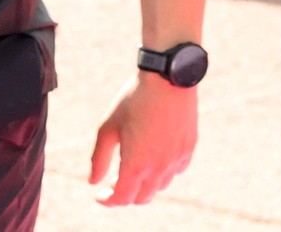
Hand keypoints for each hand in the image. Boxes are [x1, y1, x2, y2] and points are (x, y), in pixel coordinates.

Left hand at [89, 74, 196, 205]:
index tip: (98, 195)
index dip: (108, 200)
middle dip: (125, 195)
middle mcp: (159, 169)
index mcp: (136, 165)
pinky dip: (162, 173)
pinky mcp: (188, 150)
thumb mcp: (108, 127)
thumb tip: (92, 181)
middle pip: (141, 198)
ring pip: (159, 187)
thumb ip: (99, 158)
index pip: (122, 198)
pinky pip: (175, 172)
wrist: (168, 80)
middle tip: (112, 183)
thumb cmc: (133, 101)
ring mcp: (177, 161)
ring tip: (130, 170)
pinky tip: (153, 159)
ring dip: (143, 185)